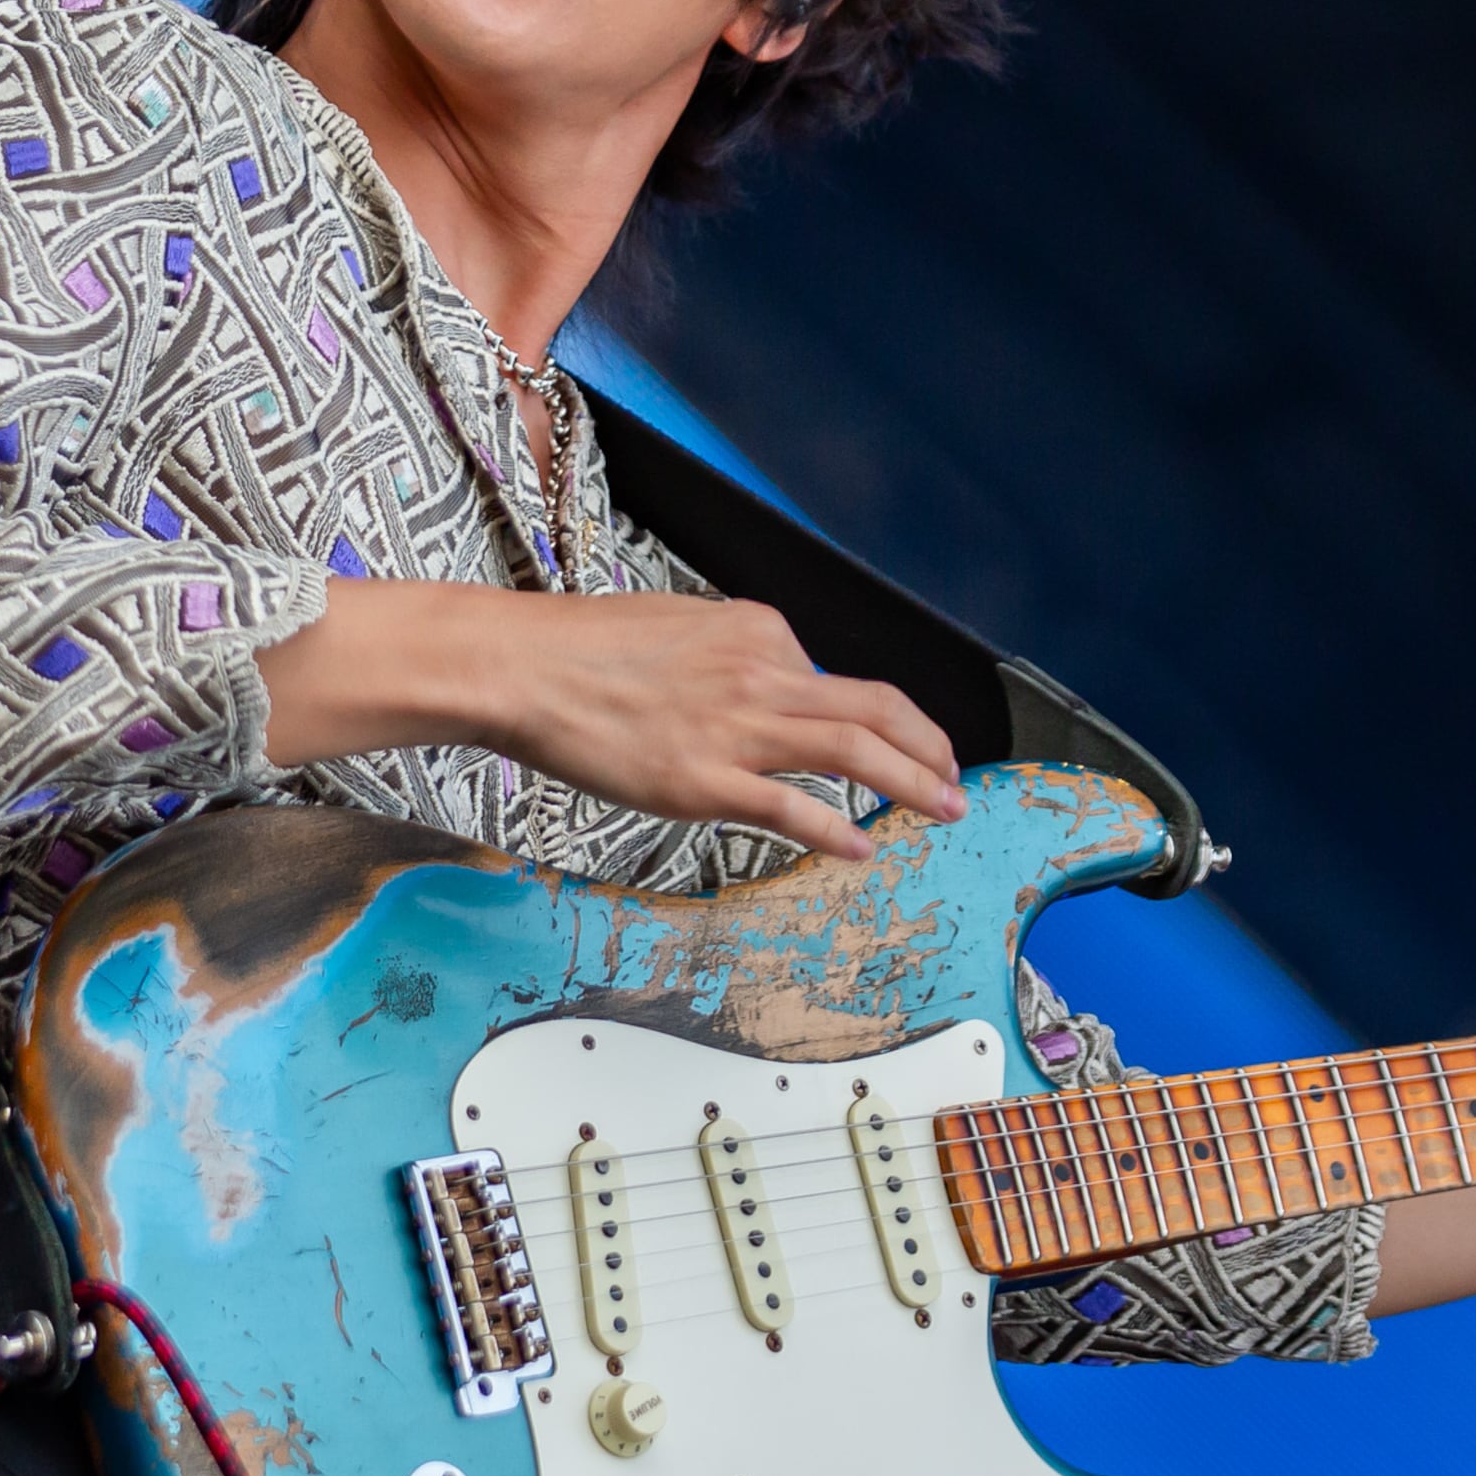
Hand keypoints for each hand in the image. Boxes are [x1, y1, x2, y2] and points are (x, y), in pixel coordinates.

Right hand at [253, 581, 964, 855]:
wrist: (519, 665)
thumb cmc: (582, 650)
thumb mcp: (678, 628)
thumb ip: (731, 657)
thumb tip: (766, 687)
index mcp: (756, 630)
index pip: (834, 677)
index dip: (873, 719)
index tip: (896, 746)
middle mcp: (760, 671)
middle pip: (876, 708)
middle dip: (929, 746)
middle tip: (957, 778)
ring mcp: (735, 726)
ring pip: (855, 751)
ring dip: (913, 782)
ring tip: (945, 808)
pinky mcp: (703, 777)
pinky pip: (790, 806)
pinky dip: (837, 828)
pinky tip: (863, 847)